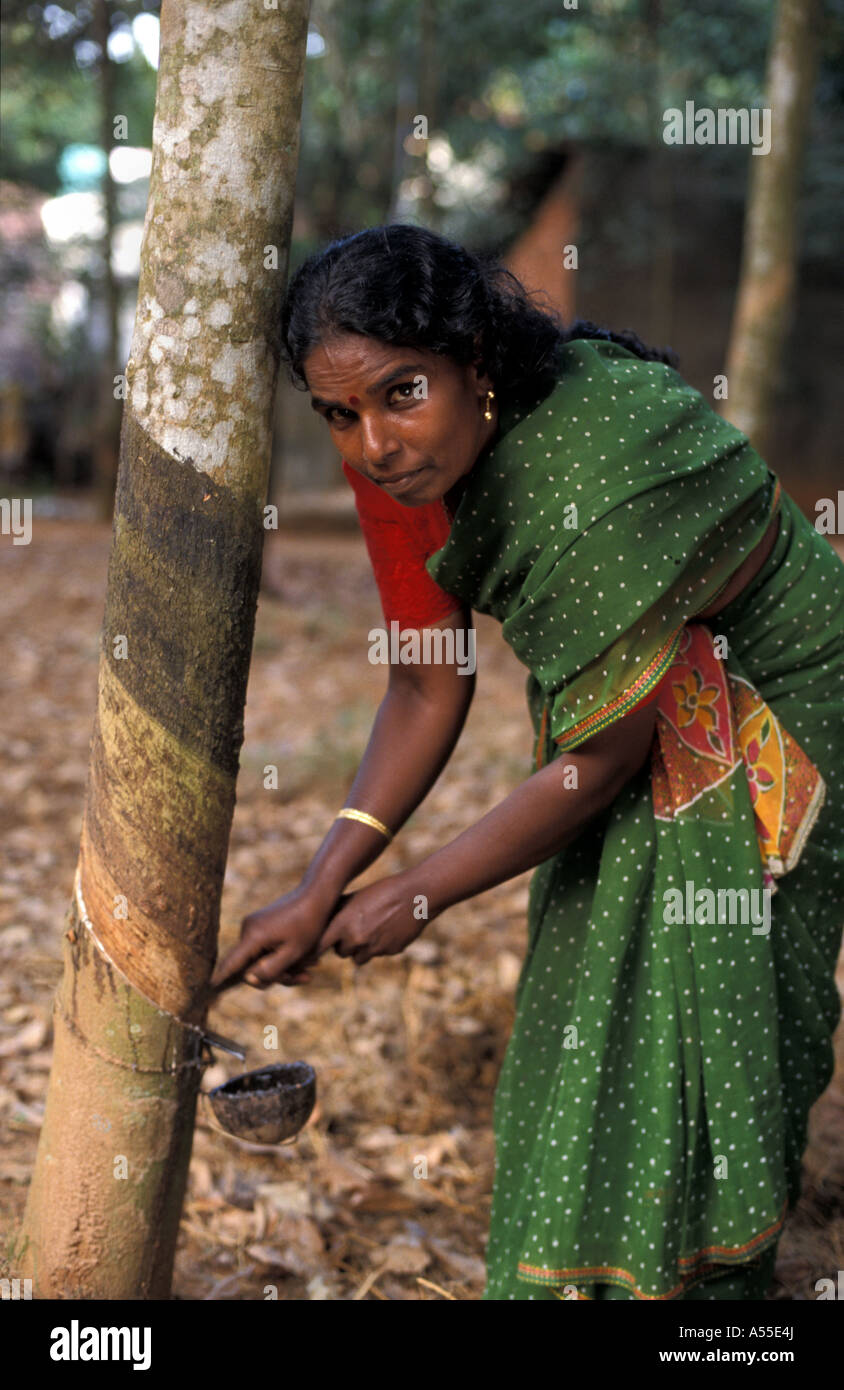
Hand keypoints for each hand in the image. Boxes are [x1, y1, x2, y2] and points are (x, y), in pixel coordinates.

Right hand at [210, 883, 339, 991]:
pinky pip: (265, 948)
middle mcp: (247, 929)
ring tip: (309, 970)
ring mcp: (253, 925)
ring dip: (282, 967)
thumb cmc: (308, 924)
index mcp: (254, 936)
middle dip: (275, 976)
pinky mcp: (260, 924)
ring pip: (260, 958)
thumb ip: (270, 970)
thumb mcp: (293, 953)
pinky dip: (280, 956)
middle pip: (250, 965)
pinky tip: (303, 959)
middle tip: (304, 977)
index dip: (220, 978)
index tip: (207, 989)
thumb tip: (247, 979)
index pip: (231, 963)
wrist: (315, 895)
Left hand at [316, 872, 433, 966]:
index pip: (320, 946)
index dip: (319, 947)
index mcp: (343, 924)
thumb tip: (322, 920)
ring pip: (359, 958)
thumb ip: (338, 911)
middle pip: (341, 953)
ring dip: (361, 950)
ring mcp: (374, 948)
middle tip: (352, 931)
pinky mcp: (390, 952)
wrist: (415, 895)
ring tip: (370, 932)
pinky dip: (381, 946)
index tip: (318, 948)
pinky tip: (389, 929)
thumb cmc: (383, 891)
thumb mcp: (356, 897)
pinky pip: (379, 954)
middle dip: (345, 945)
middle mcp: (356, 939)